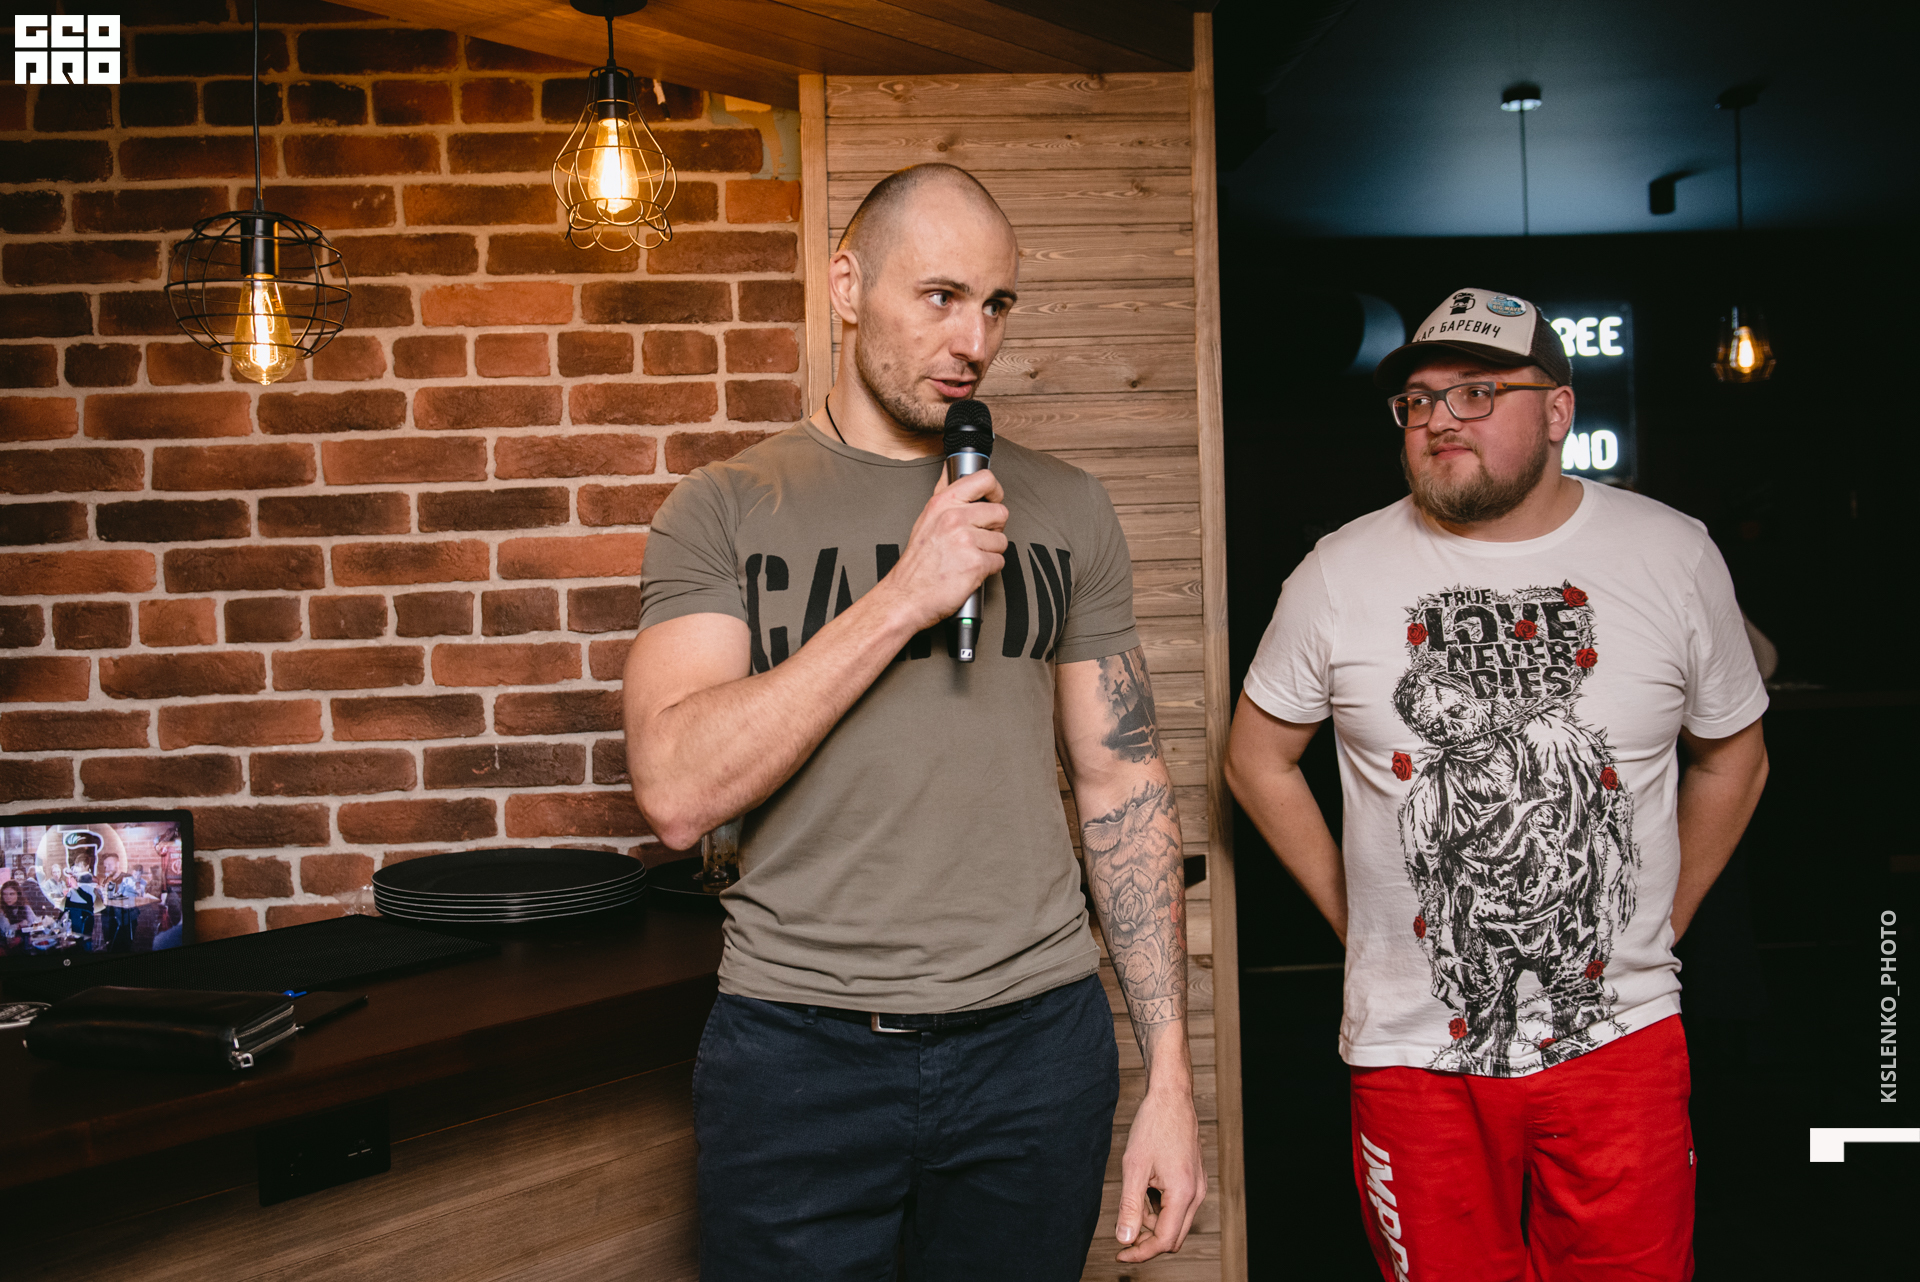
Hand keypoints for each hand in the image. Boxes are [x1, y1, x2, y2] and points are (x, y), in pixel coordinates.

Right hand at [878, 466, 1007, 632]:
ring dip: (990, 552)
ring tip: (967, 557)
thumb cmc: (917, 562)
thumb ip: (944, 493)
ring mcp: (965, 540)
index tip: (992, 500)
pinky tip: (969, 571)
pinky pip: (999, 561)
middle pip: (1000, 512)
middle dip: (993, 529)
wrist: (906, 595)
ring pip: (1002, 540)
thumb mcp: (926, 518)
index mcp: (943, 503)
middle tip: (974, 540)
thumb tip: (951, 468)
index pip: (985, 479)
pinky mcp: (976, 563)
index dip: (995, 491)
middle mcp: (954, 517)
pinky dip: (988, 570)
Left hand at [1114, 1083, 1206, 1261]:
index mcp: (1183, 1193)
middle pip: (1173, 1237)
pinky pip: (1178, 1206)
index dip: (1141, 1253)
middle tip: (1123, 1233)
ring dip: (1153, 1222)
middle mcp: (1196, 1194)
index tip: (1120, 1253)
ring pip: (1175, 1223)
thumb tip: (1125, 1239)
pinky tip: (1145, 1189)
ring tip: (1133, 1198)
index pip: (1164, 1241)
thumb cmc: (1153, 1127)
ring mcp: (1198, 1187)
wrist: (1171, 1098)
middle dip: (1147, 1241)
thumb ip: (1130, 1207)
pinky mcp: (1194, 1180)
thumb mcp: (1134, 1167)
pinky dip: (1160, 1208)